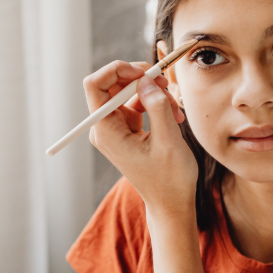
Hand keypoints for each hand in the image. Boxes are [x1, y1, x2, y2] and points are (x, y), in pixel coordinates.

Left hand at [83, 61, 197, 213]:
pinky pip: (137, 105)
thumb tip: (146, 80)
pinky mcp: (127, 130)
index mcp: (106, 131)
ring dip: (153, 93)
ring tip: (176, 108)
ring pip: (128, 93)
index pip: (95, 85)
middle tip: (165, 83)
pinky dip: (156, 104)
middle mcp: (104, 128)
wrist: (171, 202)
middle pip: (112, 85)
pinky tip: (174, 116)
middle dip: (140, 80)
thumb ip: (157, 106)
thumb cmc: (169, 179)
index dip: (116, 70)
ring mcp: (115, 129)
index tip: (143, 72)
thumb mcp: (168, 140)